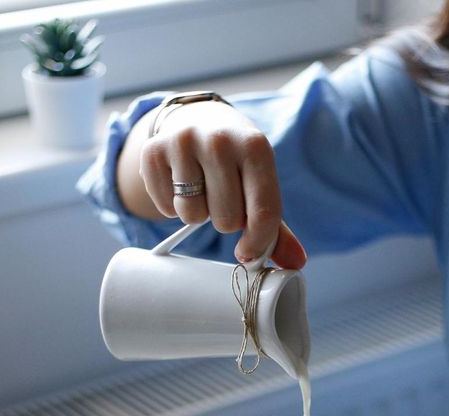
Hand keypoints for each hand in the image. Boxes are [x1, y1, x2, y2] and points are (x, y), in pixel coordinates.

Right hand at [137, 100, 306, 268]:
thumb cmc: (234, 162)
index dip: (258, 243)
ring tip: (200, 189)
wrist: (197, 119)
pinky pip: (165, 208)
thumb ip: (275, 226)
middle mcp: (220, 140)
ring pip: (192, 216)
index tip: (248, 255)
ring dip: (197, 213)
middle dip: (225, 220)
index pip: (264, 212)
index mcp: (255, 147)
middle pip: (226, 221)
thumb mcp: (258, 183)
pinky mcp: (153, 150)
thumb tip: (295, 263)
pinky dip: (172, 206)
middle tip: (222, 198)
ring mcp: (184, 142)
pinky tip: (179, 183)